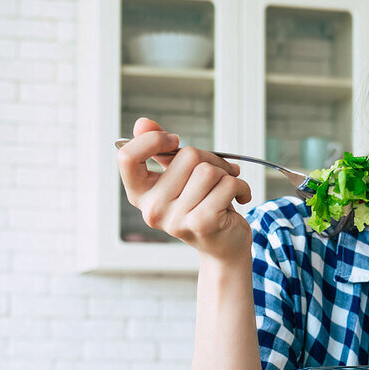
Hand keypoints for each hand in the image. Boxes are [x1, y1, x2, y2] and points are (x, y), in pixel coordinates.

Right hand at [117, 118, 252, 261]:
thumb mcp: (179, 177)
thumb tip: (142, 123)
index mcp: (140, 195)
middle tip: (217, 174)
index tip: (174, 141)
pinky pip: (227, 184)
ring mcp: (175, 219)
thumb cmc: (201, 205)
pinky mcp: (202, 223)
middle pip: (186, 155)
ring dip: (227, 174)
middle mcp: (152, 209)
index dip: (152, 140)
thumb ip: (160, 149)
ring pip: (208, 170)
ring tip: (227, 188)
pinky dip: (241, 186)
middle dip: (210, 159)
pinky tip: (240, 198)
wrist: (224, 247)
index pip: (127, 157)